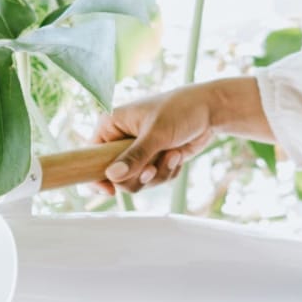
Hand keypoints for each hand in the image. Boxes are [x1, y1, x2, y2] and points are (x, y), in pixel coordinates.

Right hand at [90, 83, 221, 194]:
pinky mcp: (154, 159)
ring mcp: (138, 151)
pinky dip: (168, 172)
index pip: (91, 155)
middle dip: (139, 176)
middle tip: (152, 168)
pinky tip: (177, 155)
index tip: (110, 191)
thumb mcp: (157, 134)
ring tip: (172, 154)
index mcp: (111, 125)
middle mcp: (121, 139)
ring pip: (138, 181)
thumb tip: (112, 176)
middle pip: (117, 176)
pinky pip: (154, 180)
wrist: (210, 110)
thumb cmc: (180, 110)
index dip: (97, 176)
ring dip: (158, 173)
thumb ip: (135, 156)